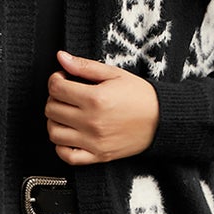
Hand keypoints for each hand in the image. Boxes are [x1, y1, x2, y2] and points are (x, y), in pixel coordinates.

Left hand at [45, 49, 158, 163]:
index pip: (56, 88)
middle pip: (52, 109)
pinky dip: (61, 146)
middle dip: (54, 98)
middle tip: (66, 95)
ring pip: (54, 133)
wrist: (161, 120)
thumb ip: (85, 66)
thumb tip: (62, 58)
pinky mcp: (98, 155)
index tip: (63, 79)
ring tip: (66, 114)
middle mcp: (92, 121)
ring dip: (54, 121)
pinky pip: (67, 156)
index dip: (55, 80)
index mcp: (95, 98)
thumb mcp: (114, 74)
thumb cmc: (140, 96)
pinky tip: (68, 135)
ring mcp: (93, 141)